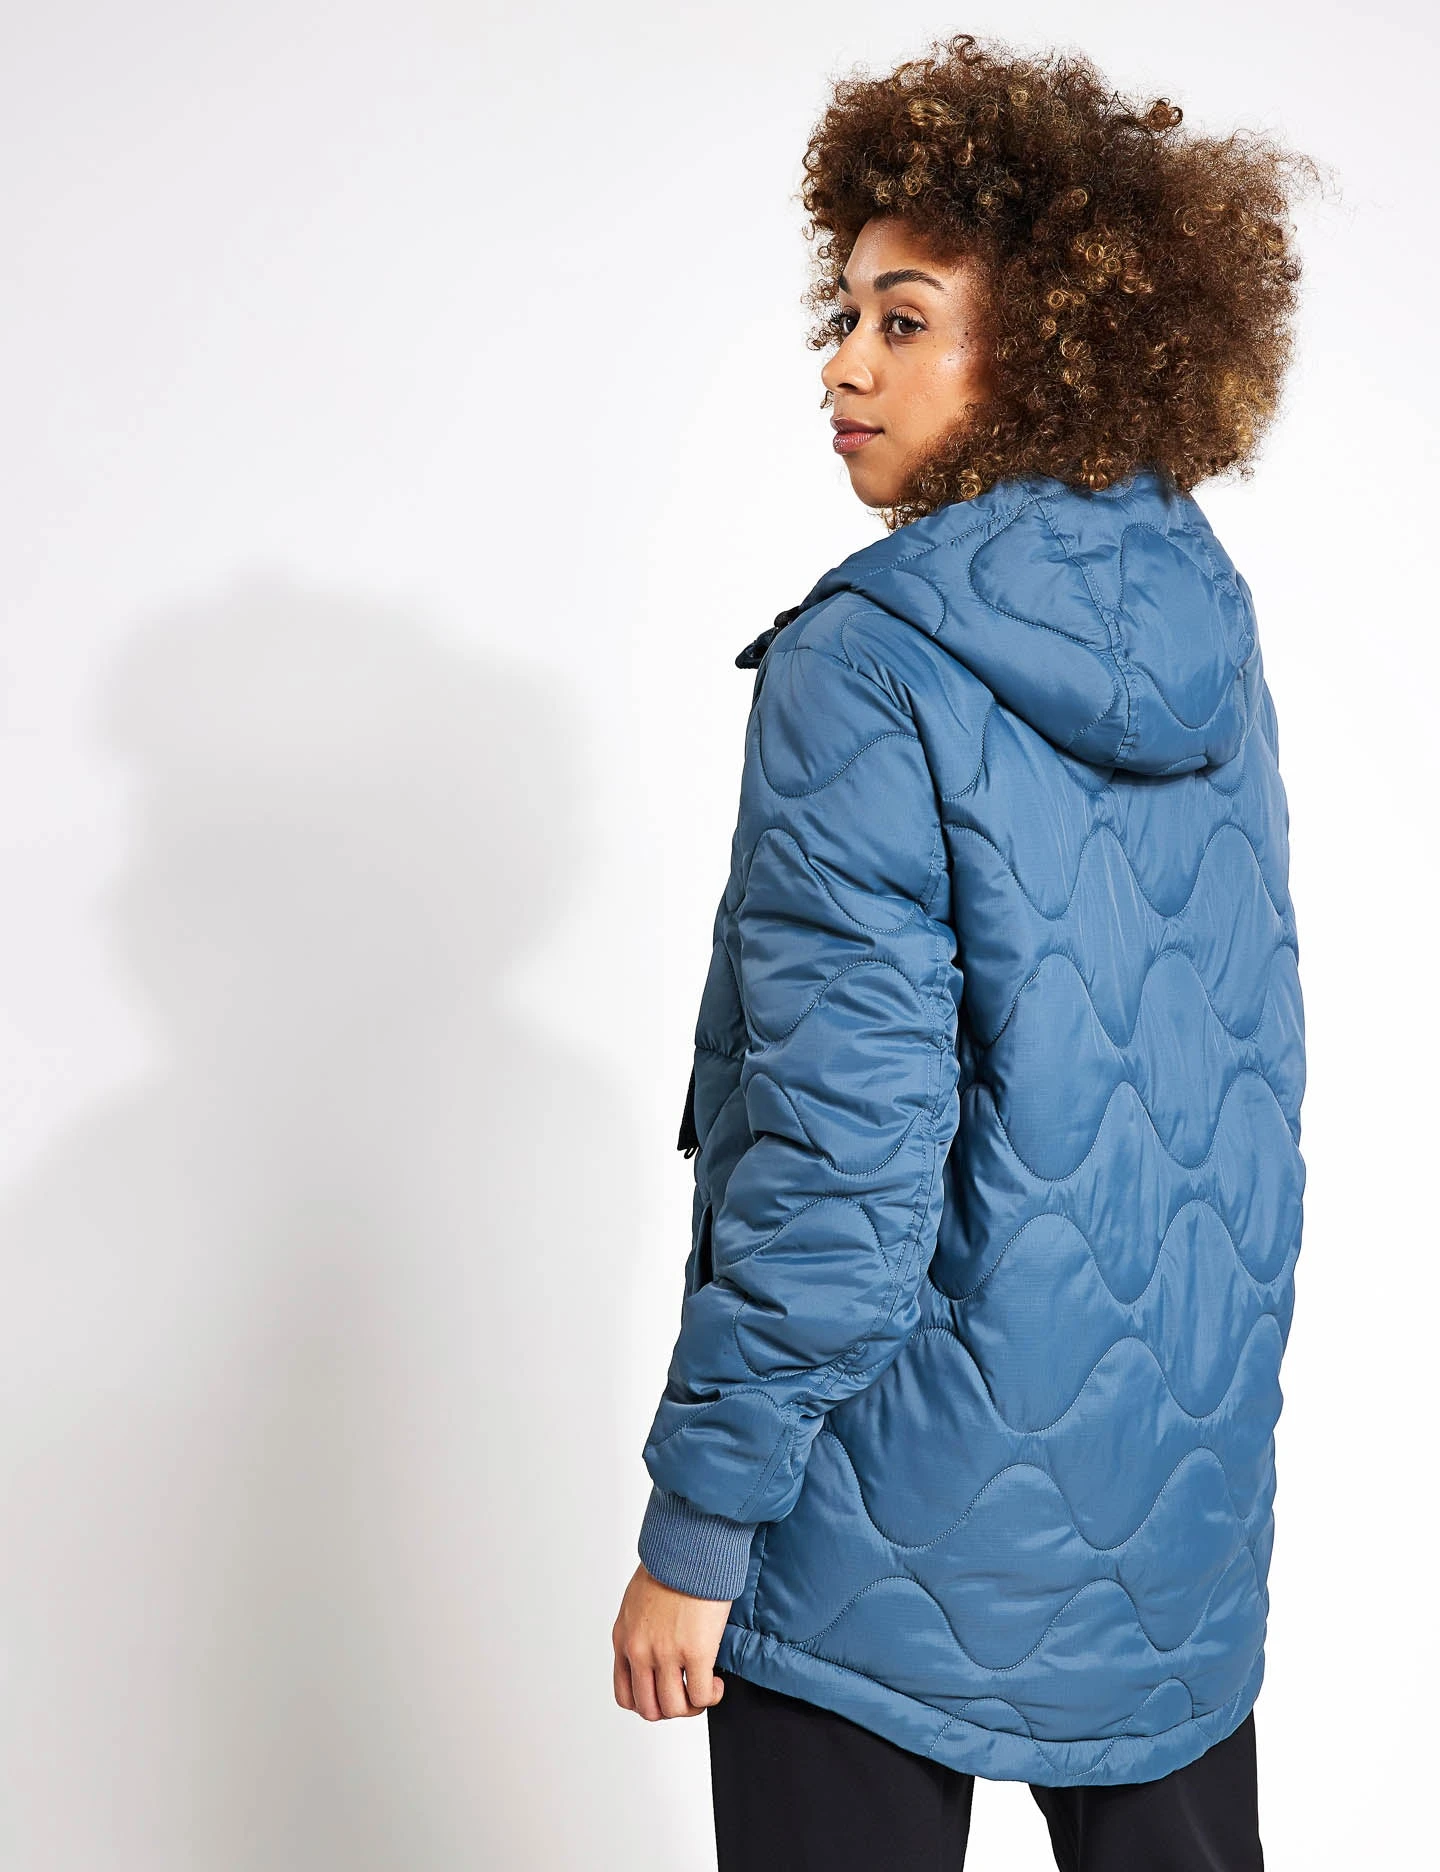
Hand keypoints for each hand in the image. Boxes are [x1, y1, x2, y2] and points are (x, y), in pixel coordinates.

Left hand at [612, 1562, 732, 1719]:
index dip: (649, 1702)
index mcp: (623, 1638)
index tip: (666, 1692)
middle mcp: (639, 1651)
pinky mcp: (695, 1652)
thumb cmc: (671, 1563)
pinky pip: (700, 1696)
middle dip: (671, 1708)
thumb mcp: (638, 1600)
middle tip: (688, 1693)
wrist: (690, 1543)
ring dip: (692, 1705)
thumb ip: (642, 1630)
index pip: (625, 1695)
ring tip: (704, 1688)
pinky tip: (717, 1683)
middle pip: (650, 1708)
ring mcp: (665, 1654)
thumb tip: (658, 1648)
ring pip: (675, 1708)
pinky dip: (710, 1696)